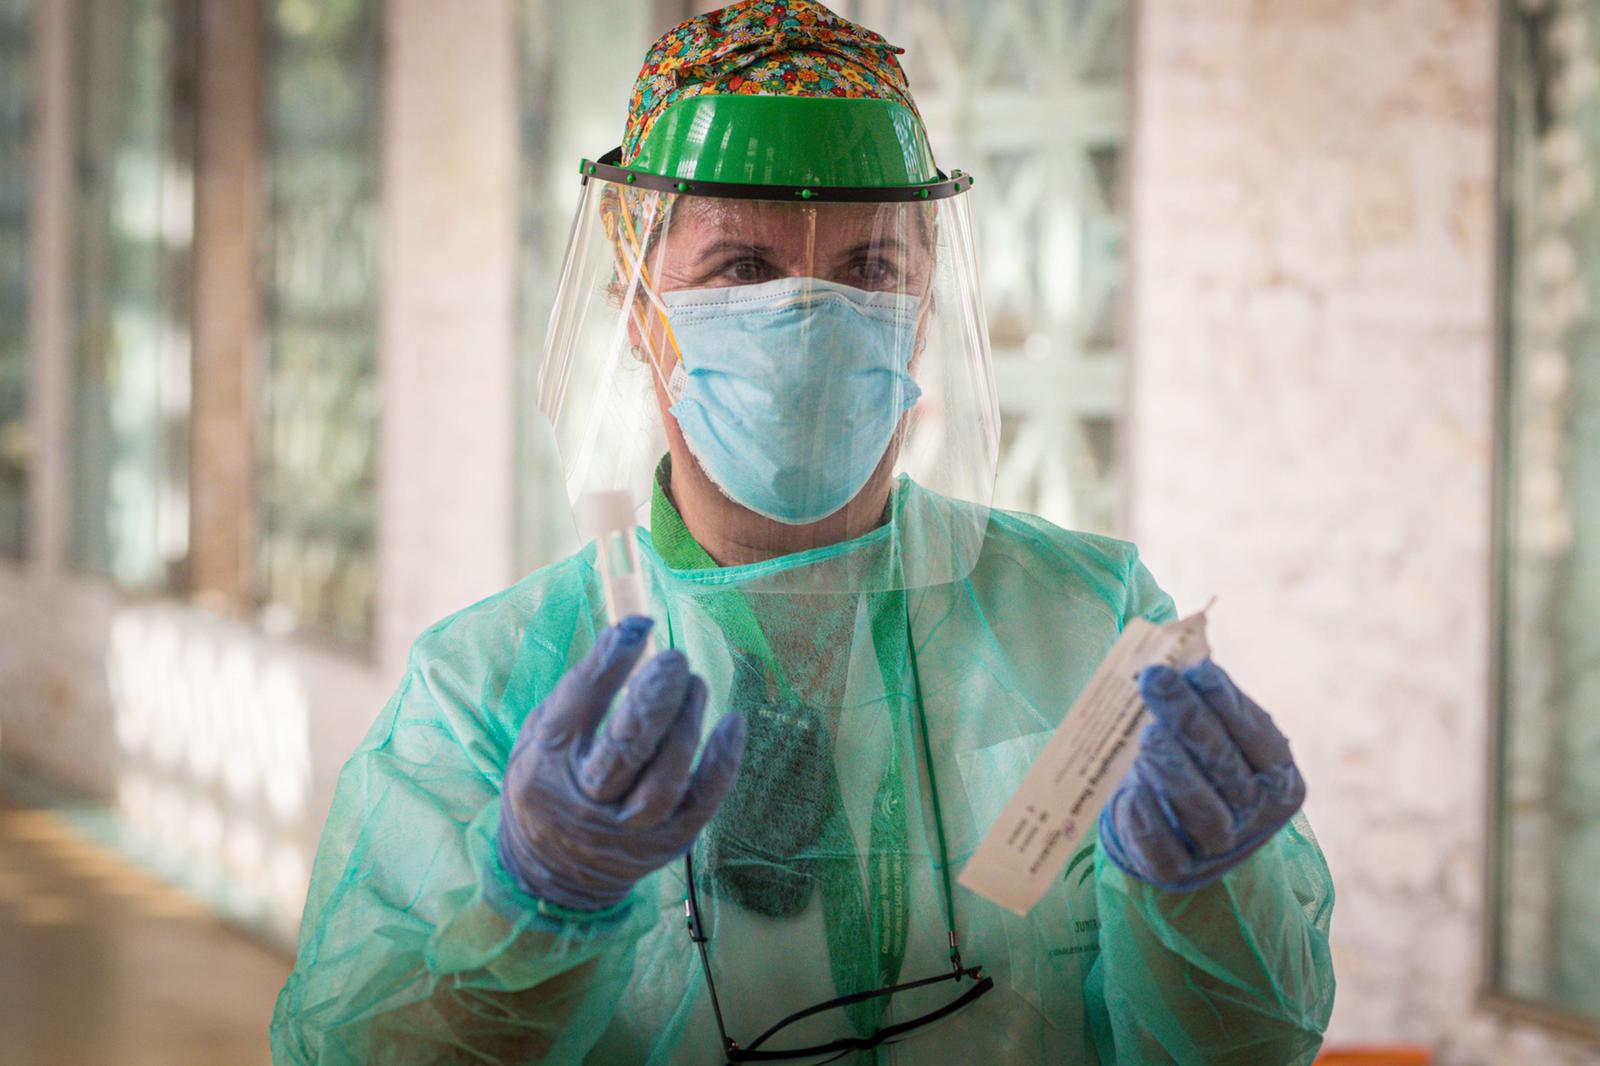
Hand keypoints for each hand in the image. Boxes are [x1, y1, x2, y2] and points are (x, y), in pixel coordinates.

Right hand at [497, 616, 746, 910]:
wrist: (555, 874)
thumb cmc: (552, 783)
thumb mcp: (543, 737)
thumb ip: (581, 691)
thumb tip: (633, 629)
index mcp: (543, 767)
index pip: (576, 708)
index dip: (609, 663)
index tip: (639, 626)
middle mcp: (584, 805)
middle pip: (623, 751)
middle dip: (653, 700)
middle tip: (674, 659)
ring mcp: (627, 832)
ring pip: (663, 781)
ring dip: (686, 726)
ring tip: (696, 682)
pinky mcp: (666, 845)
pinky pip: (700, 804)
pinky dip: (721, 763)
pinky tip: (733, 723)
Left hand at [1097, 659, 1304, 892]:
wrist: (1183, 838)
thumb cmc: (1202, 770)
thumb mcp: (1216, 738)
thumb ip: (1208, 703)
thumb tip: (1184, 652)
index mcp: (1280, 780)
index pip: (1259, 737)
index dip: (1227, 702)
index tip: (1197, 669)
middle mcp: (1258, 817)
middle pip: (1226, 767)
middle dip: (1190, 719)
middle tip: (1157, 681)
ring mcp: (1220, 849)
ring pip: (1201, 812)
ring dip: (1173, 768)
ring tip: (1148, 733)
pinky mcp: (1178, 871)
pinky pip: (1163, 849)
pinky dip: (1147, 818)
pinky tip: (1131, 790)